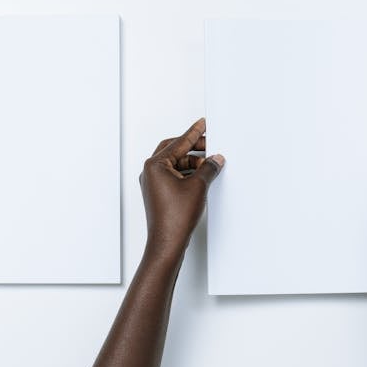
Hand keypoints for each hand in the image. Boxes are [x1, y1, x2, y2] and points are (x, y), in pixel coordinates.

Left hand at [139, 118, 224, 260]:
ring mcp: (153, 183)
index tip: (203, 124)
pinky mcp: (158, 193)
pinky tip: (202, 177)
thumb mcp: (198, 187)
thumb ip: (208, 168)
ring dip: (192, 162)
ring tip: (210, 164)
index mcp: (155, 165)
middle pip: (174, 150)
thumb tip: (215, 159)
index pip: (178, 142)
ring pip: (175, 164)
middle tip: (210, 144)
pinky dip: (188, 173)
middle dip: (193, 147)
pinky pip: (174, 176)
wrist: (167, 242)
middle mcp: (150, 172)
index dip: (194, 133)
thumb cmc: (175, 218)